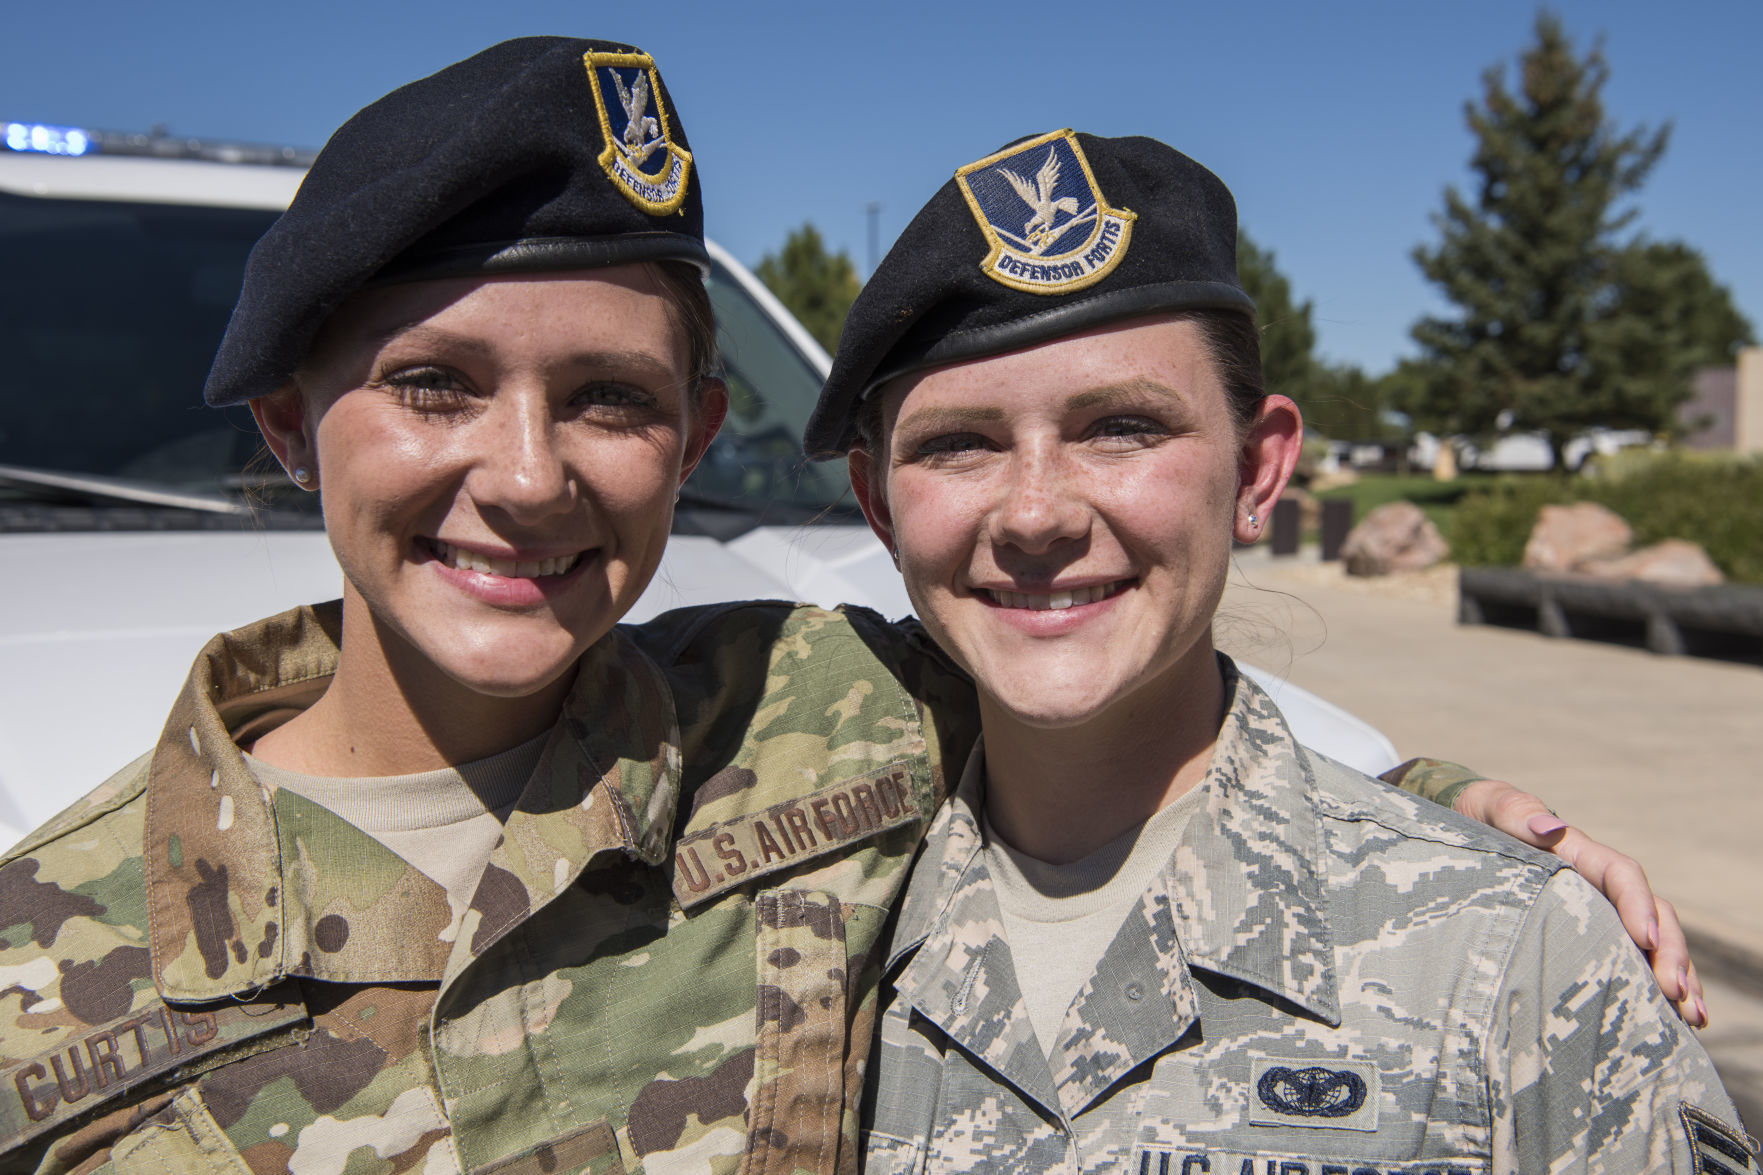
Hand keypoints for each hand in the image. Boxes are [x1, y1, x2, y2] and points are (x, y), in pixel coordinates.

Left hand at [1453, 778, 1706, 1027]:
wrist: (1469, 825)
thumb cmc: (1482, 817)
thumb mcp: (1494, 807)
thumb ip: (1515, 812)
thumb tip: (1549, 826)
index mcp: (1580, 854)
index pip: (1622, 875)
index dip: (1638, 905)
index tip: (1646, 939)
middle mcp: (1599, 885)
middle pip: (1652, 915)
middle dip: (1670, 954)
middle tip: (1677, 995)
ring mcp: (1599, 912)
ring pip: (1652, 943)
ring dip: (1677, 977)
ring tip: (1692, 1019)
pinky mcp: (1588, 936)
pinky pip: (1630, 959)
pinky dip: (1654, 987)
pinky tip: (1673, 1021)